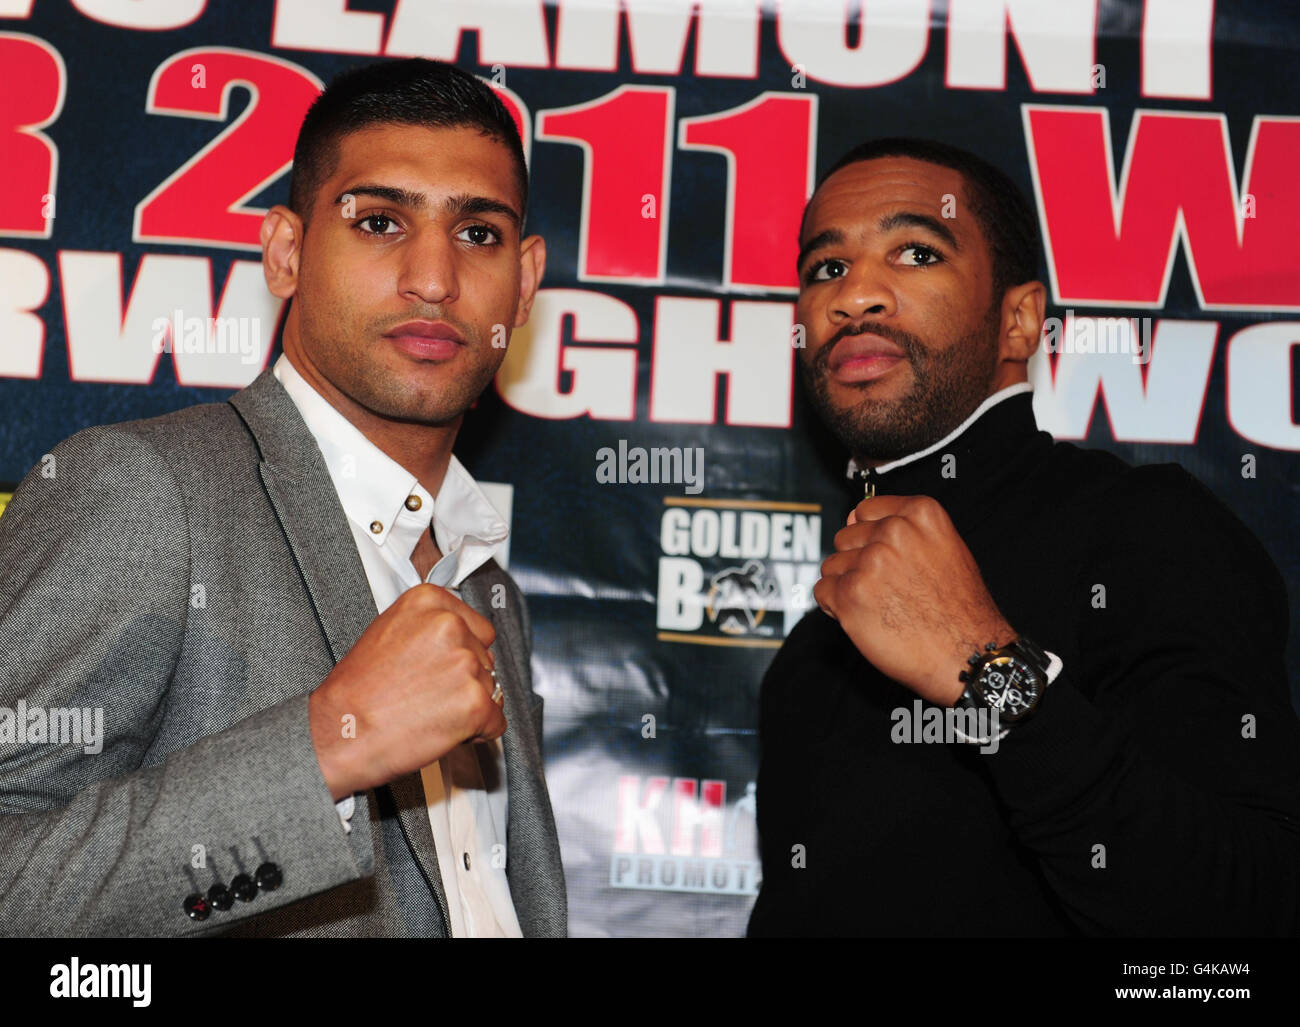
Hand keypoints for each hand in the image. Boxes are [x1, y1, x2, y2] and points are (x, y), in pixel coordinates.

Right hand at [308, 583, 504, 799]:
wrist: (339, 732)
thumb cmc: (357, 692)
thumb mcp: (389, 632)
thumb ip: (429, 628)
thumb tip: (463, 638)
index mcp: (430, 601)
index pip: (478, 629)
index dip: (461, 655)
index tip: (439, 670)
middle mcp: (451, 626)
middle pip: (486, 659)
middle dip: (465, 681)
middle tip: (427, 696)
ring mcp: (466, 663)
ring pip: (492, 690)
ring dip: (469, 706)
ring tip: (427, 712)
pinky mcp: (476, 702)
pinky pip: (496, 722)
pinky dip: (478, 732)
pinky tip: (442, 730)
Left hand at [813, 494, 1015, 705]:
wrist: (968, 655)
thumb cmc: (958, 609)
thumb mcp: (944, 549)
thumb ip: (901, 528)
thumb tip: (851, 514)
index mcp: (920, 513)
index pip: (865, 511)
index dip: (871, 539)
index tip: (887, 560)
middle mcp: (894, 531)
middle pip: (846, 538)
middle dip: (858, 563)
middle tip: (889, 591)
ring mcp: (870, 562)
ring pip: (832, 565)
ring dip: (847, 586)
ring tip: (881, 606)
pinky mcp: (850, 594)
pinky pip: (822, 591)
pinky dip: (836, 608)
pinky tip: (866, 619)